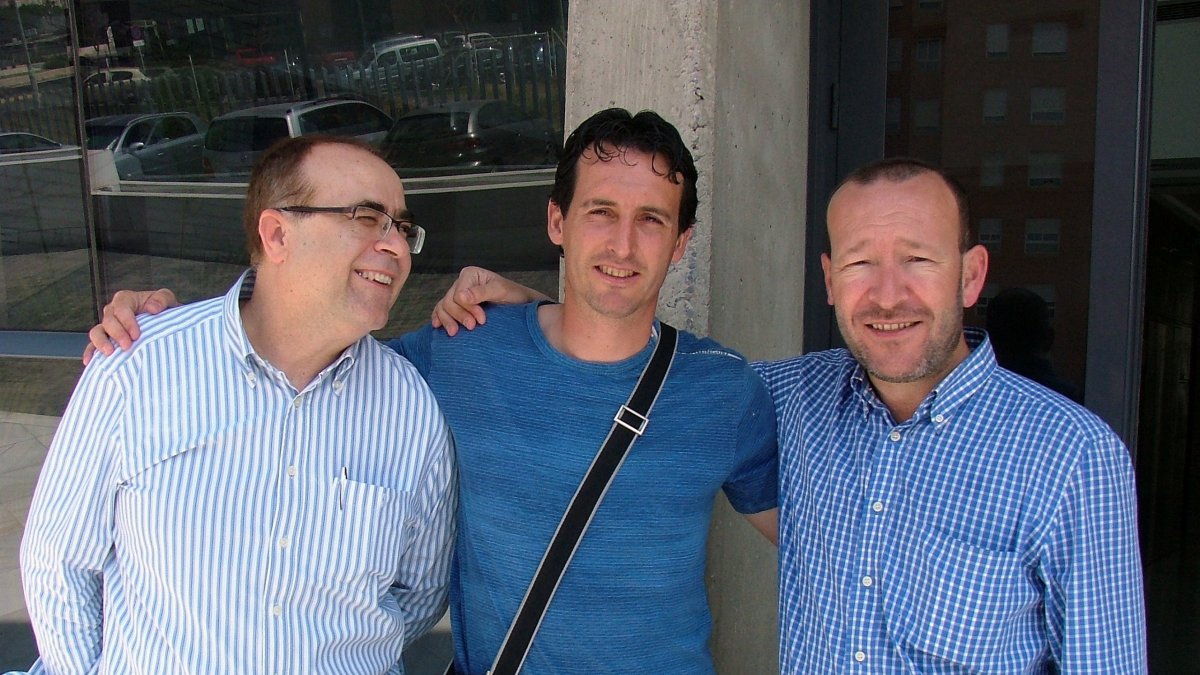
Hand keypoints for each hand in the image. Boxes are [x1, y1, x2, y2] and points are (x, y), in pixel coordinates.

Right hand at [82, 289, 178, 364]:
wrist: (164, 324)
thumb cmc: (163, 310)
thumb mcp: (167, 300)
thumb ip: (162, 299)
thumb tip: (152, 308)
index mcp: (126, 300)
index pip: (121, 308)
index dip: (127, 321)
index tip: (136, 335)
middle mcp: (113, 312)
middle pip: (108, 321)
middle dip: (117, 334)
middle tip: (128, 346)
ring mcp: (107, 327)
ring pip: (96, 332)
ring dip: (101, 342)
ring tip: (110, 353)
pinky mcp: (105, 340)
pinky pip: (92, 346)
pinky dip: (90, 353)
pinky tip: (90, 362)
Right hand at [431, 266, 550, 335]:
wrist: (521, 305)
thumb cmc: (513, 296)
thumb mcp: (500, 291)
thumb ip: (481, 292)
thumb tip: (461, 297)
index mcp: (470, 274)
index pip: (458, 293)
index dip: (467, 308)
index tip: (481, 319)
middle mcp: (462, 283)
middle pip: (449, 301)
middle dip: (459, 315)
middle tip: (472, 327)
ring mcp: (458, 295)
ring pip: (443, 307)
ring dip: (448, 320)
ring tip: (454, 333)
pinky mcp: (458, 306)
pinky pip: (442, 311)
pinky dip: (440, 318)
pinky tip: (438, 326)